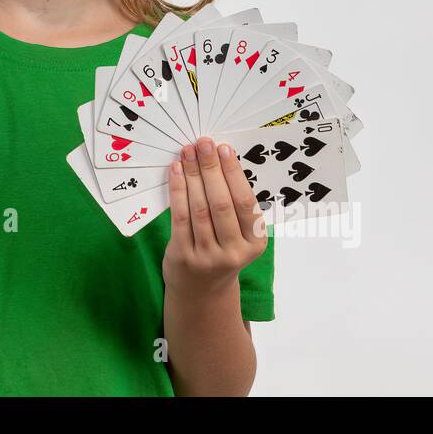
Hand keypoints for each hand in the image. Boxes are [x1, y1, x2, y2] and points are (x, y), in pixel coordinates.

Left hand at [162, 137, 268, 296]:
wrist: (201, 289)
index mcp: (255, 242)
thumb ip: (234, 206)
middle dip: (211, 168)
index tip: (224, 149)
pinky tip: (177, 171)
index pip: (245, 202)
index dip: (233, 173)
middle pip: (221, 203)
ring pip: (200, 208)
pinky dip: (178, 190)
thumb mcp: (239, 235)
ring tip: (188, 152)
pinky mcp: (184, 256)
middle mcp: (234, 252)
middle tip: (203, 143)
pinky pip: (180, 217)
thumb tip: (220, 159)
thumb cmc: (222, 251)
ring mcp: (208, 256)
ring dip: (193, 175)